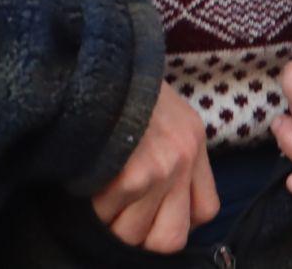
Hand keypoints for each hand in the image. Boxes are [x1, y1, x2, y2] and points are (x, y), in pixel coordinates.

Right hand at [91, 83, 216, 252]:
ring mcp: (162, 168)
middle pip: (171, 238)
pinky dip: (92, 209)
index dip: (175, 220)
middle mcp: (184, 157)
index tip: (151, 211)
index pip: (205, 211)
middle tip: (120, 213)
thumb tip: (156, 201)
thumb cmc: (123, 83)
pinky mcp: (132, 175)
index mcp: (195, 140)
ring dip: (111, 223)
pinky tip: (86, 184)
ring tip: (98, 195)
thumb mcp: (164, 109)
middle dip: (141, 235)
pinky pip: (109, 217)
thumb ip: (172, 151)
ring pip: (135, 235)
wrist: (101, 53)